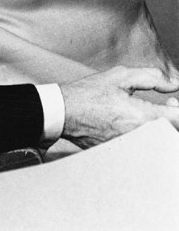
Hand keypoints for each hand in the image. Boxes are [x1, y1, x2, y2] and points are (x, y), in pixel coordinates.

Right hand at [60, 65, 178, 147]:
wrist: (63, 112)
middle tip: (166, 106)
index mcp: (140, 117)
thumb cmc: (89, 93)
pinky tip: (133, 125)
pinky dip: (146, 137)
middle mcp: (139, 137)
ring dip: (159, 127)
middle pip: (171, 133)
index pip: (176, 118)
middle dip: (172, 119)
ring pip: (158, 141)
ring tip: (147, 114)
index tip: (170, 101)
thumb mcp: (119, 76)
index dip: (177, 109)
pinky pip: (144, 148)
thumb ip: (151, 77)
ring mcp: (131, 149)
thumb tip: (173, 84)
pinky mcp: (123, 155)